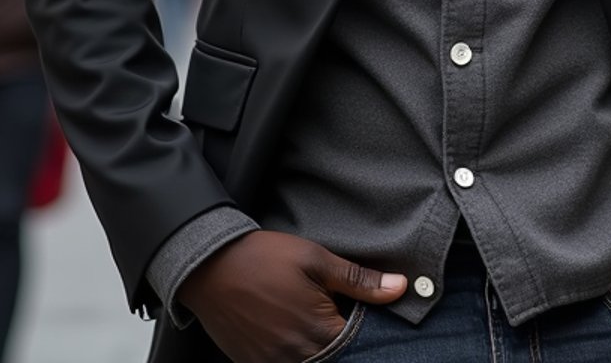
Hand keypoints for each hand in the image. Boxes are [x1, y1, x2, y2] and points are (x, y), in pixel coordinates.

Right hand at [178, 229, 406, 362]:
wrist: (210, 266)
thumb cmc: (264, 258)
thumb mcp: (315, 259)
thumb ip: (358, 280)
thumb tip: (401, 287)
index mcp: (318, 333)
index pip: (359, 346)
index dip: (364, 328)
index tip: (361, 311)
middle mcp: (297, 359)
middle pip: (336, 357)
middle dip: (342, 340)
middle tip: (332, 311)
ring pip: (311, 362)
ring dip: (317, 346)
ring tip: (308, 317)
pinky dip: (294, 352)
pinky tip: (289, 328)